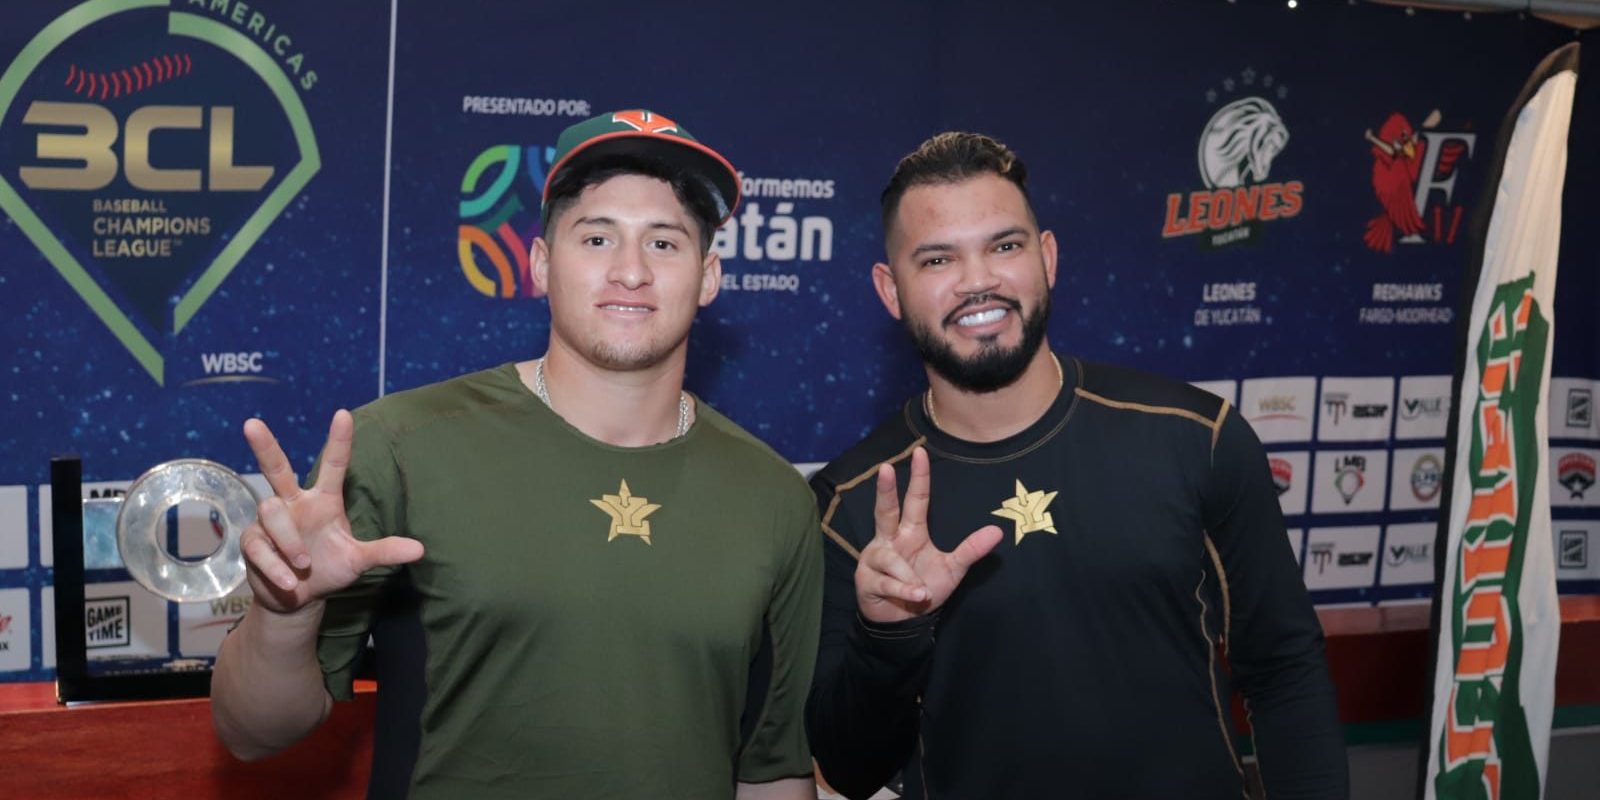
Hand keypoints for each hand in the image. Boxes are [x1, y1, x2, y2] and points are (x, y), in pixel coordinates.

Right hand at [239, 410, 423, 614]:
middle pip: (277, 469)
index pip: (333, 465)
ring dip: (289, 540)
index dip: (339, 441)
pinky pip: (259, 546)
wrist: (297, 598)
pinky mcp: (253, 543)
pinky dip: (275, 565)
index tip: (344, 414)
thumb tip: (421, 550)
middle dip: (265, 446)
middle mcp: (295, 504)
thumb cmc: (329, 568)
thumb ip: (384, 551)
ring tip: (304, 564)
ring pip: (271, 512)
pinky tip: (289, 582)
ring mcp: (270, 522)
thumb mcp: (358, 560)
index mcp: (323, 501)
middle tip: (252, 423)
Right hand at [855, 446, 1002, 622]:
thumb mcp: (952, 569)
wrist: (901, 621)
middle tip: (885, 468)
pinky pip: (889, 582)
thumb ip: (971, 550)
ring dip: (908, 576)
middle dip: (885, 490)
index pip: (916, 500)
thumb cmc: (923, 589)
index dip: (919, 477)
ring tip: (922, 591)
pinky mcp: (867, 579)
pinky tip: (917, 596)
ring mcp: (875, 558)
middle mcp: (889, 539)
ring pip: (891, 558)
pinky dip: (905, 591)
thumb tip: (996, 531)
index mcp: (910, 532)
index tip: (920, 452)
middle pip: (885, 510)